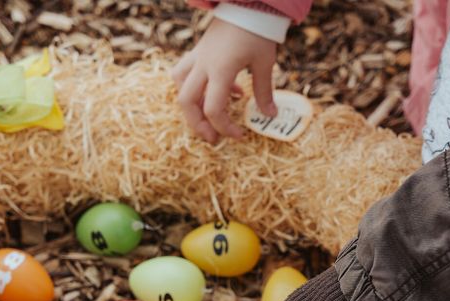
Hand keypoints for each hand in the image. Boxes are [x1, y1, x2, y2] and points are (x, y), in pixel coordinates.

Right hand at [171, 18, 277, 141]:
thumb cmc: (258, 32)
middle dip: (198, 124)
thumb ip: (264, 92)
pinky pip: (183, 73)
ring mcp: (197, 57)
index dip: (224, 128)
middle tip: (214, 138)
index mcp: (221, 70)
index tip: (239, 135)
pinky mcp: (198, 52)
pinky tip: (219, 90)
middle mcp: (203, 65)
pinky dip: (193, 87)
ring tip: (208, 115)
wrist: (247, 5)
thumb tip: (269, 116)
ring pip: (180, 86)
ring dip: (190, 105)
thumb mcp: (264, 63)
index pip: (213, 109)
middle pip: (186, 102)